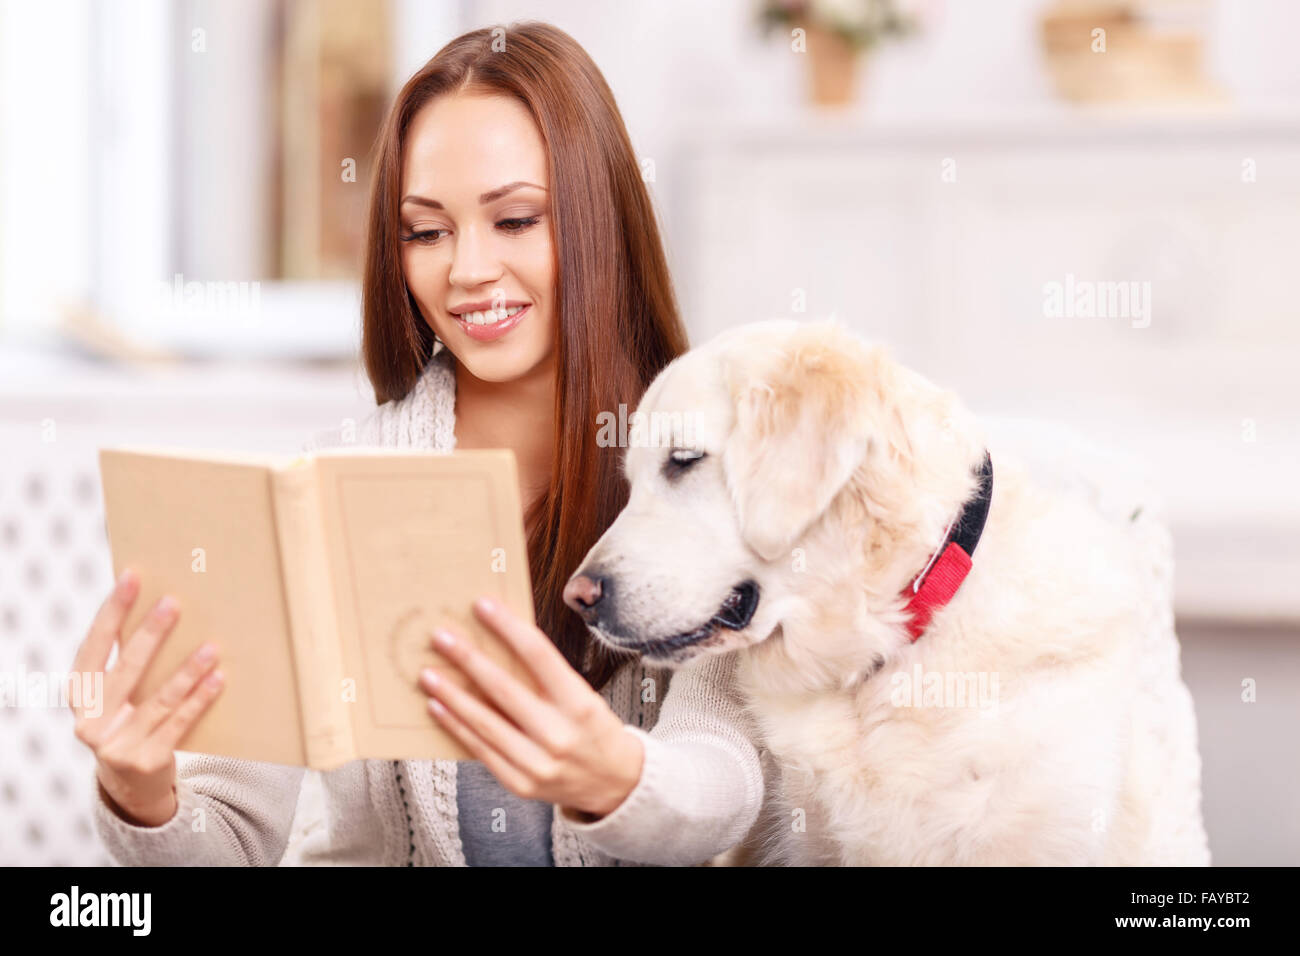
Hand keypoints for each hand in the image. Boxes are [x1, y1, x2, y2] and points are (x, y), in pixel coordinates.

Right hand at [70, 568, 224, 826]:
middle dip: (150, 634)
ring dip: (187, 670)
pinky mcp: (146, 762)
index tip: (131, 578)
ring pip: (158, 700)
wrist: (133, 785)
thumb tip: (160, 608)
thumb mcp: (118, 697)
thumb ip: (129, 664)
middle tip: (174, 603)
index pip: (93, 647)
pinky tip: (218, 679)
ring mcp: (116, 745)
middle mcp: (91, 722)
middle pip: (126, 670)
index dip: (111, 613)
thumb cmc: (130, 723)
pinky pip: (178, 724)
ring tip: (211, 646)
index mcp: (80, 697)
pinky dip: (199, 700)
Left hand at [418, 597, 642, 818]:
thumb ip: (546, 676)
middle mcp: (559, 735)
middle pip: (504, 689)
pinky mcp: (520, 783)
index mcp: (580, 704)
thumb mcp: (583, 697)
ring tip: (429, 674)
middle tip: (441, 638)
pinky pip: (480, 750)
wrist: (616, 783)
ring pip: (484, 722)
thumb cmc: (595, 730)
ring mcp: (538, 763)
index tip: (482, 606)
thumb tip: (499, 642)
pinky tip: (439, 708)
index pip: (539, 655)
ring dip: (451, 695)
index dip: (508, 627)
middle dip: (468, 659)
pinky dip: (456, 726)